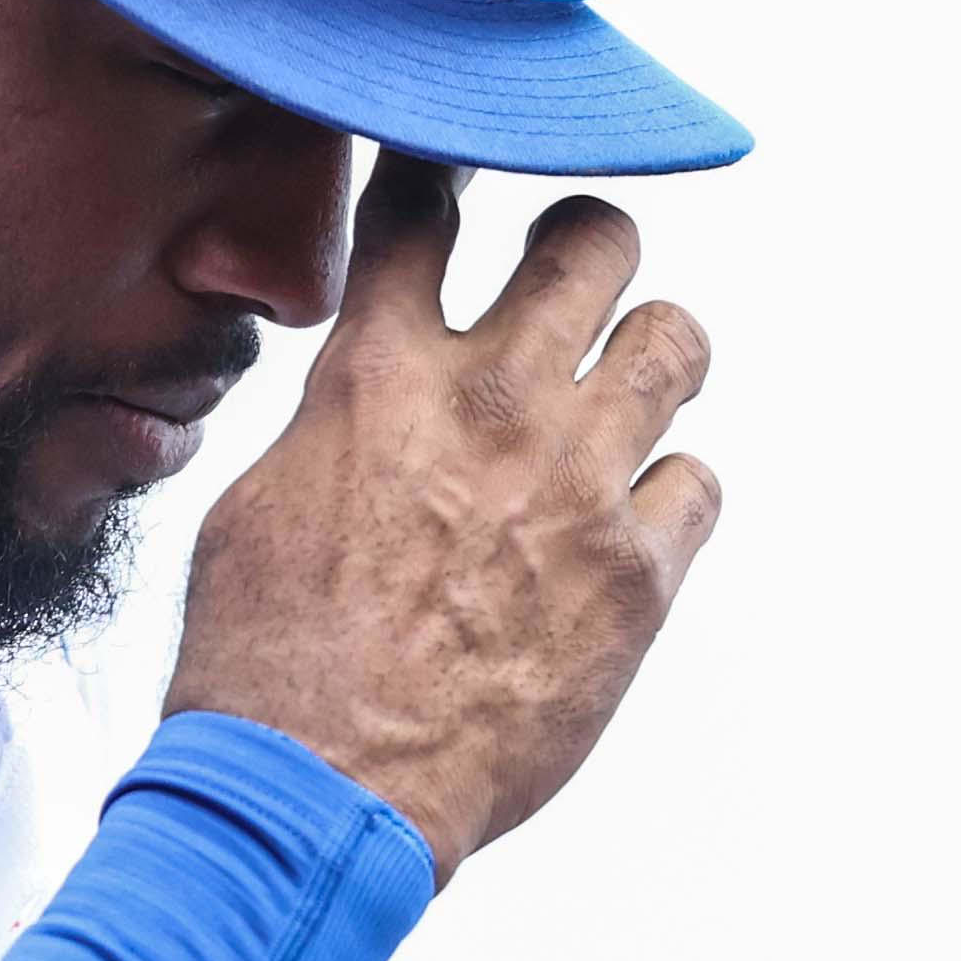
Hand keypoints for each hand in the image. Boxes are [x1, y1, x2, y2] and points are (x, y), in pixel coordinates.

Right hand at [164, 153, 721, 883]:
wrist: (320, 790)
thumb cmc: (267, 665)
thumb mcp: (258, 507)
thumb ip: (335, 427)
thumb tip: (365, 403)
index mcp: (379, 380)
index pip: (421, 213)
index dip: (443, 171)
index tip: (456, 169)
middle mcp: (492, 407)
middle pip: (591, 244)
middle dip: (587, 246)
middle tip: (575, 274)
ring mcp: (578, 485)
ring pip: (676, 340)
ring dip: (654, 349)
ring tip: (630, 380)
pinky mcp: (639, 574)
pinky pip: (701, 481)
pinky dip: (671, 493)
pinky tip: (632, 520)